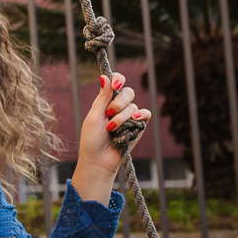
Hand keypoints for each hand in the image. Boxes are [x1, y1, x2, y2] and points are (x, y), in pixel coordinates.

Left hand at [72, 73, 148, 201]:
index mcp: (105, 101)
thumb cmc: (92, 139)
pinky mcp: (138, 127)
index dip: (118, 80)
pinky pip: (145, 115)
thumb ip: (102, 97)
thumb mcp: (94, 116)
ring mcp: (129, 117)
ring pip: (133, 106)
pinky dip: (140, 116)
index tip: (115, 85)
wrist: (99, 160)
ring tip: (112, 129)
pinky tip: (135, 120)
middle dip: (118, 101)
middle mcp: (118, 107)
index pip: (116, 83)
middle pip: (128, 92)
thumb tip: (104, 76)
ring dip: (122, 117)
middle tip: (109, 113)